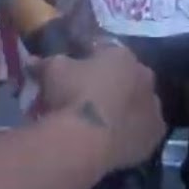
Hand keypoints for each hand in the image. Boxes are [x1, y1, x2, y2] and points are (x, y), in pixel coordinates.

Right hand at [30, 44, 164, 170]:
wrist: (88, 139)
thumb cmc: (72, 95)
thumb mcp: (52, 71)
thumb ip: (45, 63)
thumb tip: (32, 61)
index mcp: (123, 56)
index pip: (105, 49)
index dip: (89, 55)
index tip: (74, 64)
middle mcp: (145, 77)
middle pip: (127, 75)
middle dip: (112, 80)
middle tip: (88, 93)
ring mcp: (154, 107)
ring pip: (138, 102)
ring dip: (124, 105)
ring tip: (100, 118)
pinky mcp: (156, 135)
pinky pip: (142, 128)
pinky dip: (130, 130)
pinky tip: (113, 136)